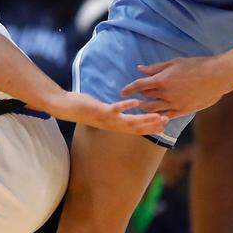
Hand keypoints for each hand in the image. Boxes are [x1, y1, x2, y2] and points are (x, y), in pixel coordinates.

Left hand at [49, 92, 168, 135]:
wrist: (66, 108)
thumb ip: (114, 112)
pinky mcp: (101, 112)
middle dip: (152, 125)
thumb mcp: (103, 112)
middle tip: (166, 121)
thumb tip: (123, 109)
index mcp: (114, 126)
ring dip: (145, 120)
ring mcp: (107, 120)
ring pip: (130, 122)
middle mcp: (113, 126)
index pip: (137, 129)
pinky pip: (116, 110)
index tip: (164, 124)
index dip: (151, 128)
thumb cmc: (85, 108)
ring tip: (157, 115)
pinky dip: (126, 107)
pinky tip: (136, 102)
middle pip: (137, 128)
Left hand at [120, 56, 232, 118]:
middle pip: (145, 99)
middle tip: (132, 101)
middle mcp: (166, 93)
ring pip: (154, 110)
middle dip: (137, 100)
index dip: (129, 89)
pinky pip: (167, 116)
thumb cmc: (197, 66)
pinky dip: (159, 117)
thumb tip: (140, 69)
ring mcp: (174, 104)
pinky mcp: (184, 110)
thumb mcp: (174, 63)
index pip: (139, 85)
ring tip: (142, 109)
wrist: (217, 76)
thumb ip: (156, 68)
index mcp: (162, 80)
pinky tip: (155, 117)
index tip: (122, 92)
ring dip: (146, 110)